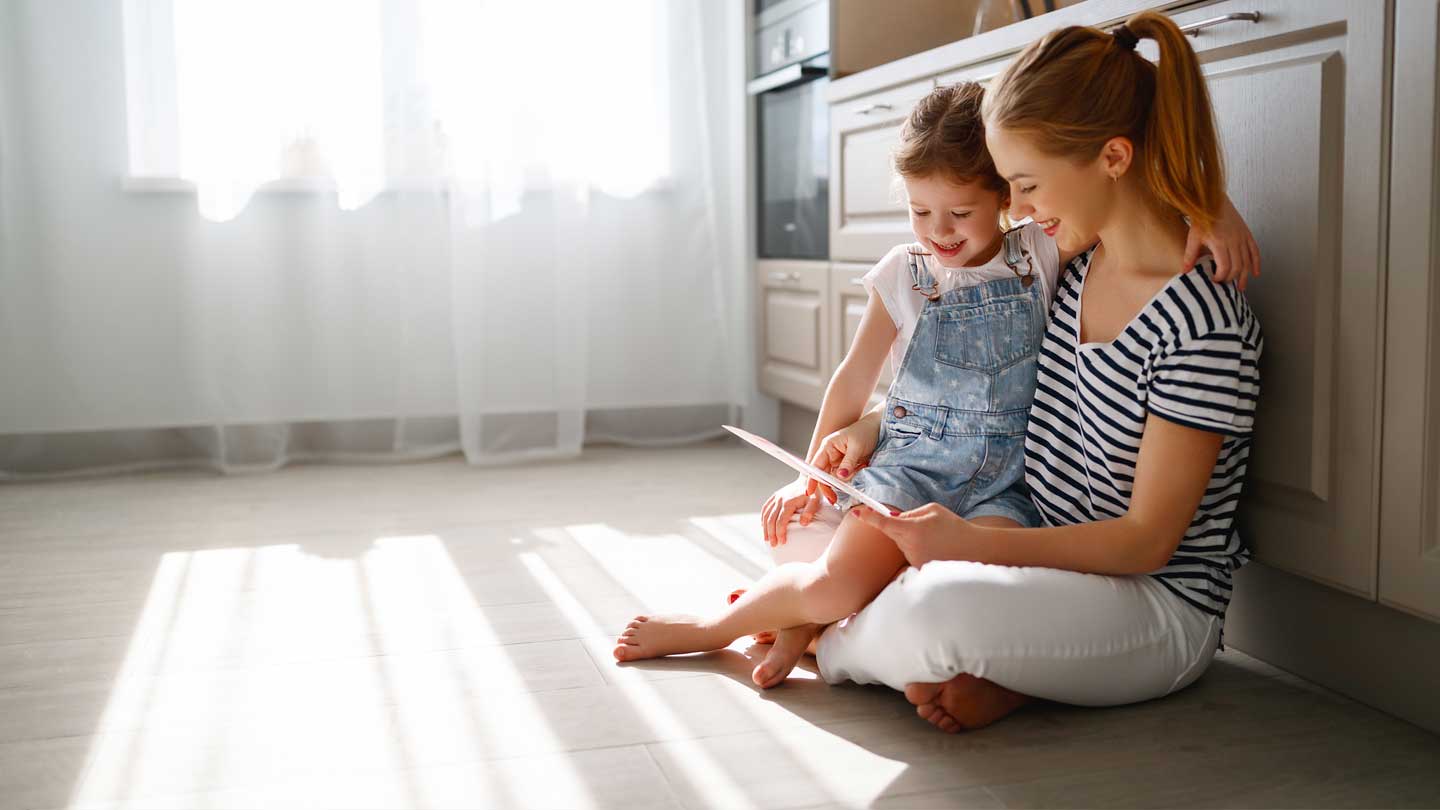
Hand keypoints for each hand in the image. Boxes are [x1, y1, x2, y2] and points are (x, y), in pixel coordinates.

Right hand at [760, 475, 822, 546]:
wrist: (809, 477)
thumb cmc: (814, 491)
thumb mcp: (816, 501)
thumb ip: (809, 512)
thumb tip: (803, 523)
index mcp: (788, 502)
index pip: (781, 521)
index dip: (780, 533)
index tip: (782, 542)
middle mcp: (779, 500)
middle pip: (771, 520)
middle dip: (771, 534)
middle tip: (773, 544)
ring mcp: (776, 497)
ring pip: (766, 515)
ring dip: (765, 528)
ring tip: (767, 539)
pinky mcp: (775, 496)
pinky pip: (765, 508)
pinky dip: (763, 518)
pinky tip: (764, 526)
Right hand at [807, 414, 881, 502]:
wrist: (879, 428)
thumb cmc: (865, 431)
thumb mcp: (857, 447)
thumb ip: (848, 463)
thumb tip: (840, 477)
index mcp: (828, 447)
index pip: (816, 466)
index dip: (812, 479)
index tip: (810, 492)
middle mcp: (830, 454)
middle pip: (823, 475)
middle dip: (827, 488)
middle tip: (834, 499)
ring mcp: (839, 461)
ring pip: (834, 479)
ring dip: (840, 485)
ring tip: (851, 486)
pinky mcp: (847, 466)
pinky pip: (844, 478)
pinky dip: (849, 481)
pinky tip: (857, 479)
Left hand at [850, 502, 972, 567]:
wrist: (975, 551)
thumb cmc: (955, 527)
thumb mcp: (933, 511)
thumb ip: (910, 513)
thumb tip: (894, 519)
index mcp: (911, 529)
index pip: (883, 522)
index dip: (867, 517)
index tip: (855, 512)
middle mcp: (909, 547)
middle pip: (893, 534)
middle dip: (901, 527)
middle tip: (925, 528)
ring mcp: (913, 561)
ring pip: (902, 545)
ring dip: (912, 540)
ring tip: (936, 540)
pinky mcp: (918, 571)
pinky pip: (911, 556)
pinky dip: (920, 551)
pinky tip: (936, 550)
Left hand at [1183, 195, 1260, 290]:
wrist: (1213, 200)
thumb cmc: (1201, 219)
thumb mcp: (1193, 237)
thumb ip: (1190, 256)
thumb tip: (1185, 272)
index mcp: (1221, 243)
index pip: (1225, 267)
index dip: (1220, 277)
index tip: (1214, 281)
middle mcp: (1234, 241)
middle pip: (1238, 266)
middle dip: (1231, 278)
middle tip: (1224, 285)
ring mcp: (1242, 237)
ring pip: (1247, 261)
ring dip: (1245, 276)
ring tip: (1241, 288)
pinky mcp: (1247, 234)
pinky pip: (1255, 251)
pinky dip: (1256, 263)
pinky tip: (1255, 273)